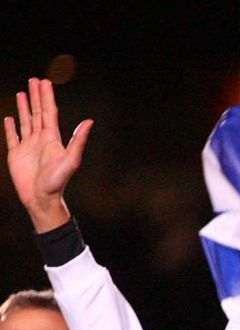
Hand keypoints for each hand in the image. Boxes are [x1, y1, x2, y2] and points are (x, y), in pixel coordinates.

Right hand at [4, 78, 90, 232]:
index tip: (45, 82)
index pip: (49, 112)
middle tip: (34, 80)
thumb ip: (78, 140)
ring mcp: (27, 146)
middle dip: (36, 96)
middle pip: (37, 112)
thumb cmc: (57, 182)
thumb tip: (89, 121)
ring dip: (23, 107)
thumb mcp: (70, 160)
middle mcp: (40, 139)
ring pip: (25, 121)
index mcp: (52, 139)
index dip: (47, 97)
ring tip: (22, 93)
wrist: (41, 199)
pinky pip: (12, 136)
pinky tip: (9, 118)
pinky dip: (10, 127)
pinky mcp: (15, 154)